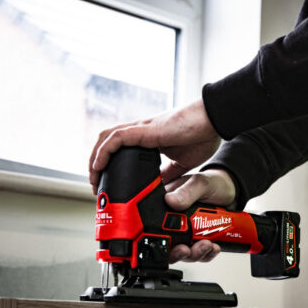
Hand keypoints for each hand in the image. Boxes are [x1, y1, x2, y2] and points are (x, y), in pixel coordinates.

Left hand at [88, 99, 220, 193]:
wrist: (214, 120)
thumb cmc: (202, 134)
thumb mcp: (182, 162)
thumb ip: (168, 173)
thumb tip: (159, 188)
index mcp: (148, 139)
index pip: (120, 149)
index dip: (109, 165)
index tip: (108, 184)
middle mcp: (141, 131)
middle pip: (107, 142)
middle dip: (96, 162)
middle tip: (96, 184)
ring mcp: (141, 129)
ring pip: (106, 138)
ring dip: (95, 157)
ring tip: (94, 177)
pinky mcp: (145, 129)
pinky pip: (116, 138)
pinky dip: (104, 151)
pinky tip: (99, 166)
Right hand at [164, 169, 236, 263]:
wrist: (233, 192)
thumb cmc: (214, 183)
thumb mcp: (200, 183)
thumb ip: (187, 192)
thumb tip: (170, 200)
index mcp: (167, 206)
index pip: (155, 227)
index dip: (160, 239)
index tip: (171, 243)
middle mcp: (174, 221)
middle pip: (168, 245)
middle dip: (178, 252)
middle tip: (188, 249)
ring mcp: (186, 232)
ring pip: (184, 253)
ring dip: (195, 253)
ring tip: (207, 245)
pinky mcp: (199, 240)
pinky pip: (200, 254)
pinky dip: (207, 254)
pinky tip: (214, 247)